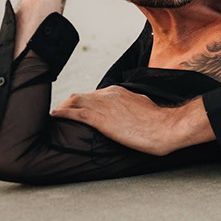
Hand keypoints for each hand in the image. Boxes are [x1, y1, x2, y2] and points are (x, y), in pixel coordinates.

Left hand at [52, 87, 211, 155]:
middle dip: (69, 104)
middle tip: (61, 112)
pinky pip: (77, 114)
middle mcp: (110, 95)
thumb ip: (132, 105)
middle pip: (82, 96)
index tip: (77, 109)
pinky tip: (55, 115)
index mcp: (120, 92)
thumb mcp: (144, 107)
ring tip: (55, 114)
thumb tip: (130, 110)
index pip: (95, 94)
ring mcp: (106, 107)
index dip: (83, 102)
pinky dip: (63, 113)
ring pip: (76, 102)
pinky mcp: (102, 120)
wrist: (166, 128)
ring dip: (63, 107)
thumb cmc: (158, 122)